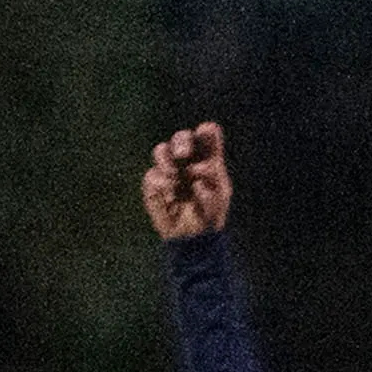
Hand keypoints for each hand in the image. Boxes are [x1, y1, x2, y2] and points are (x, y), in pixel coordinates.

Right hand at [142, 122, 231, 238]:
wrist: (192, 239)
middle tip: (183, 154)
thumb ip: (213, 176)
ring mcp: (169, 172)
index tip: (204, 133)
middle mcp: (187, 161)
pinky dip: (160, 183)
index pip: (207, 135)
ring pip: (161, 150)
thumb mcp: (220, 195)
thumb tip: (192, 169)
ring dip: (165, 159)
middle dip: (181, 141)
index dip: (206, 132)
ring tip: (173, 176)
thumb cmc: (211, 216)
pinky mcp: (154, 187)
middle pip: (181, 137)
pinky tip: (169, 194)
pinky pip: (151, 176)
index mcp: (207, 158)